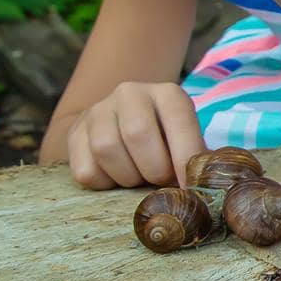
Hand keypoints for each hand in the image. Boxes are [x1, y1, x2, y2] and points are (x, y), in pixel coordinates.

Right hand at [66, 82, 205, 189]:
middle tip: (160, 181)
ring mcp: (98, 111)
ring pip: (107, 149)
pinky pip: (86, 170)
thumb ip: (197, 159)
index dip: (185, 158)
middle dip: (154, 169)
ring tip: (138, 177)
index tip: (189, 187)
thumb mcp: (187, 142)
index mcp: (167, 94)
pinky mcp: (74, 134)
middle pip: (137, 133)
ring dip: (127, 177)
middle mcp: (131, 93)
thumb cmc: (166, 143)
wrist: (121, 130)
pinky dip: (104, 184)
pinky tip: (116, 177)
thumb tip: (206, 183)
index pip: (179, 121)